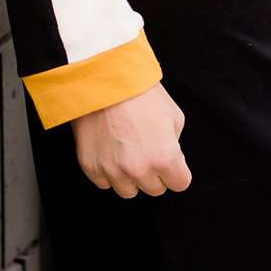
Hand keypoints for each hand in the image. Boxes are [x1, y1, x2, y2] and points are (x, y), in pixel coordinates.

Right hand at [71, 82, 191, 197]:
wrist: (103, 79)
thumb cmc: (140, 92)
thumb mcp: (173, 115)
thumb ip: (174, 144)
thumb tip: (170, 159)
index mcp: (164, 158)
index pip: (179, 184)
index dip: (176, 170)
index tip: (170, 159)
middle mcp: (139, 169)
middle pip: (154, 189)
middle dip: (154, 173)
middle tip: (146, 149)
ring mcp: (112, 170)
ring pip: (128, 190)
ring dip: (130, 176)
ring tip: (126, 150)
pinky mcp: (91, 166)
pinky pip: (104, 182)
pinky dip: (107, 170)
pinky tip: (109, 149)